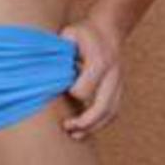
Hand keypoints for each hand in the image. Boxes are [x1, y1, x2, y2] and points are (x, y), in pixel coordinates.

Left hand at [58, 17, 122, 139]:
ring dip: (94, 127)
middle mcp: (112, 75)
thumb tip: (44, 69)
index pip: (84, 89)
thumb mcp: (69, 33)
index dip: (71, 93)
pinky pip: (113, 111)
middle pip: (102, 107)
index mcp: (99, 61)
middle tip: (67, 128)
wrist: (108, 29)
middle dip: (85, 122)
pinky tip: (87, 128)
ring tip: (76, 135)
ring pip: (110, 113)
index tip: (62, 89)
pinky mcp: (120, 89)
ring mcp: (119, 83)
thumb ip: (59, 50)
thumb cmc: (84, 32)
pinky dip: (101, 122)